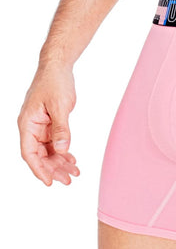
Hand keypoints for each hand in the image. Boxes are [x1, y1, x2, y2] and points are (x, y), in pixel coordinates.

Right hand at [17, 63, 79, 185]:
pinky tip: (72, 159)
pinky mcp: (49, 123)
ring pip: (48, 150)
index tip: (49, 182)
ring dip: (60, 162)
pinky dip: (63, 151)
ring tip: (74, 172)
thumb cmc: (55, 82)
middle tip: (69, 179)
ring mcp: (40, 126)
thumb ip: (61, 129)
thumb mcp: (60, 106)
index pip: (29, 153)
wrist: (58, 66)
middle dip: (53, 169)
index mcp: (27, 123)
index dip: (38, 169)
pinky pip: (54, 142)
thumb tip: (62, 149)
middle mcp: (31, 127)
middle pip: (39, 155)